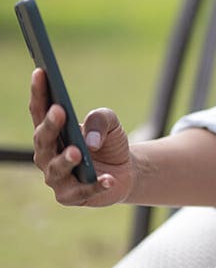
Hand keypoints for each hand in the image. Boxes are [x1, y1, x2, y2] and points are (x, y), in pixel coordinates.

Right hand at [29, 68, 134, 206]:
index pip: (40, 110)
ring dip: (66, 159)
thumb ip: (100, 121)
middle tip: (59, 111)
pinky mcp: (71, 196)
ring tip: (77, 151)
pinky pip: (82, 191)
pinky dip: (96, 185)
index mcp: (52, 132)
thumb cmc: (108, 142)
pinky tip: (108, 179)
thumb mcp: (110, 123)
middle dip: (50, 126)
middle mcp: (47, 154)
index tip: (40, 72)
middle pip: (43, 140)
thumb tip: (90, 141)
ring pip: (56, 169)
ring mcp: (56, 177)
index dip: (39, 92)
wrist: (124, 170)